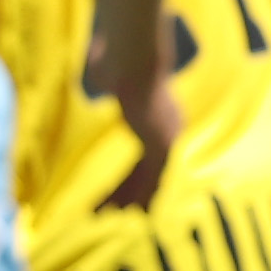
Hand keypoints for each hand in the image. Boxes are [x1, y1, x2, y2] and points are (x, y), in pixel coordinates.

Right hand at [95, 71, 180, 212]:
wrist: (133, 59)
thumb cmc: (120, 58)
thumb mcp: (113, 72)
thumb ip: (109, 80)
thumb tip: (99, 73)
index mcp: (161, 113)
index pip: (149, 153)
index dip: (134, 174)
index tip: (122, 188)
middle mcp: (170, 128)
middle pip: (150, 169)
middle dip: (132, 191)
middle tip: (119, 210)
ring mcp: (168, 136)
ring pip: (148, 176)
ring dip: (127, 195)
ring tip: (108, 213)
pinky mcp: (161, 143)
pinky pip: (146, 175)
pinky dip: (130, 190)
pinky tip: (115, 205)